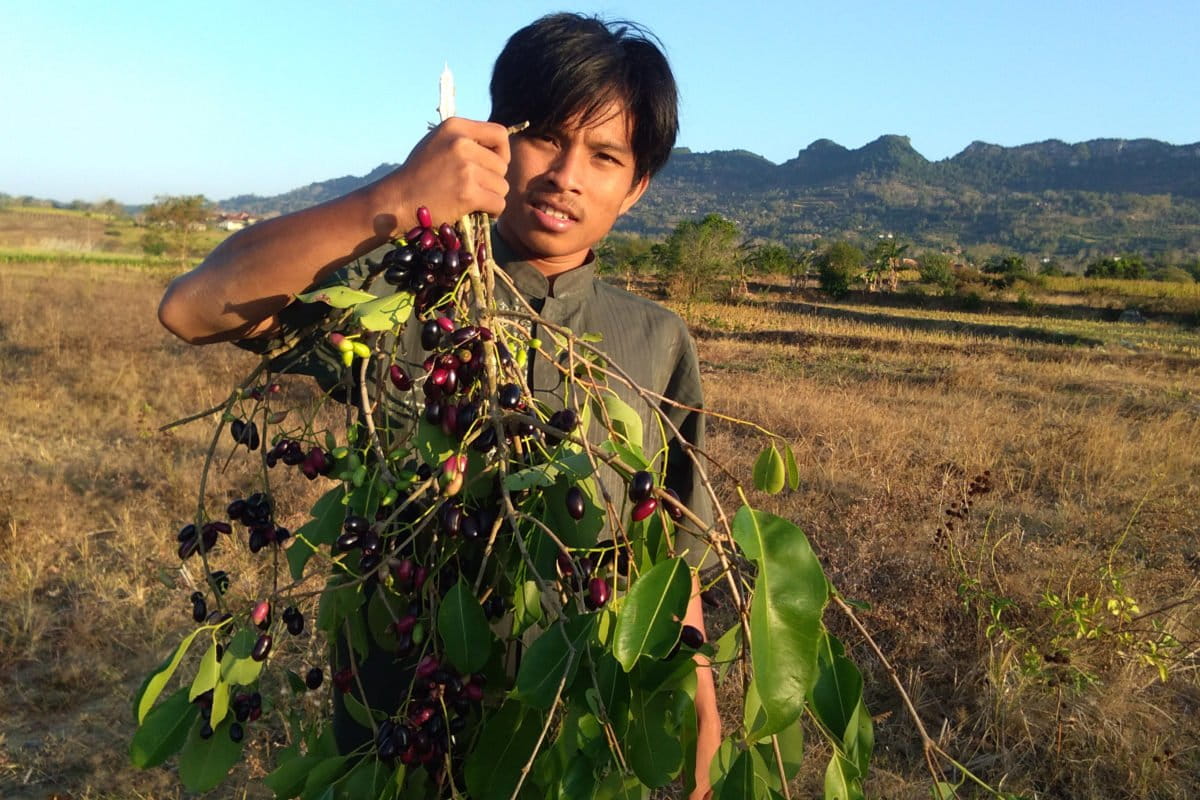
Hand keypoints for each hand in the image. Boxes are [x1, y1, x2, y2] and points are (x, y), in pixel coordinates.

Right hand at [373, 117, 510, 229]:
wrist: (397, 201)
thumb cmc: (417, 174)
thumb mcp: (438, 143)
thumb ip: (465, 140)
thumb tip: (497, 148)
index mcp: (455, 127)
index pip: (499, 134)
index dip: (501, 152)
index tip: (491, 165)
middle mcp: (461, 143)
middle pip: (502, 165)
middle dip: (493, 180)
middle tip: (475, 188)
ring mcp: (465, 168)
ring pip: (502, 186)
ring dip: (492, 196)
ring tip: (472, 199)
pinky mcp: (468, 193)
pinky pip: (498, 203)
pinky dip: (492, 211)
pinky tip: (478, 210)